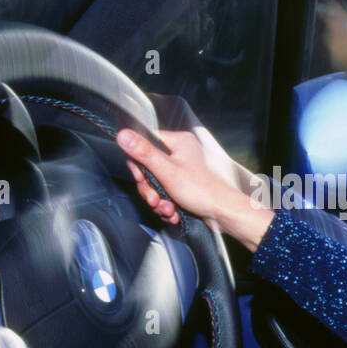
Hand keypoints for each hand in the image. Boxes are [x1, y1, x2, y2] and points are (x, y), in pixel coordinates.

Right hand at [116, 127, 238, 225]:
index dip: (139, 165)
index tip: (141, 178)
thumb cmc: (202, 190)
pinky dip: (167, 206)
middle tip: (155, 199)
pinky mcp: (185, 187)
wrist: (223, 212)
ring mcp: (183, 171)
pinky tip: (174, 213)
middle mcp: (181, 154)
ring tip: (168, 209)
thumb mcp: (167, 171)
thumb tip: (123, 135)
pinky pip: (166, 194)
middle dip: (150, 189)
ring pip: (157, 185)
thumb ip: (143, 153)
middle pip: (149, 169)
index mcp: (179, 142)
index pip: (146, 145)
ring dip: (158, 200)